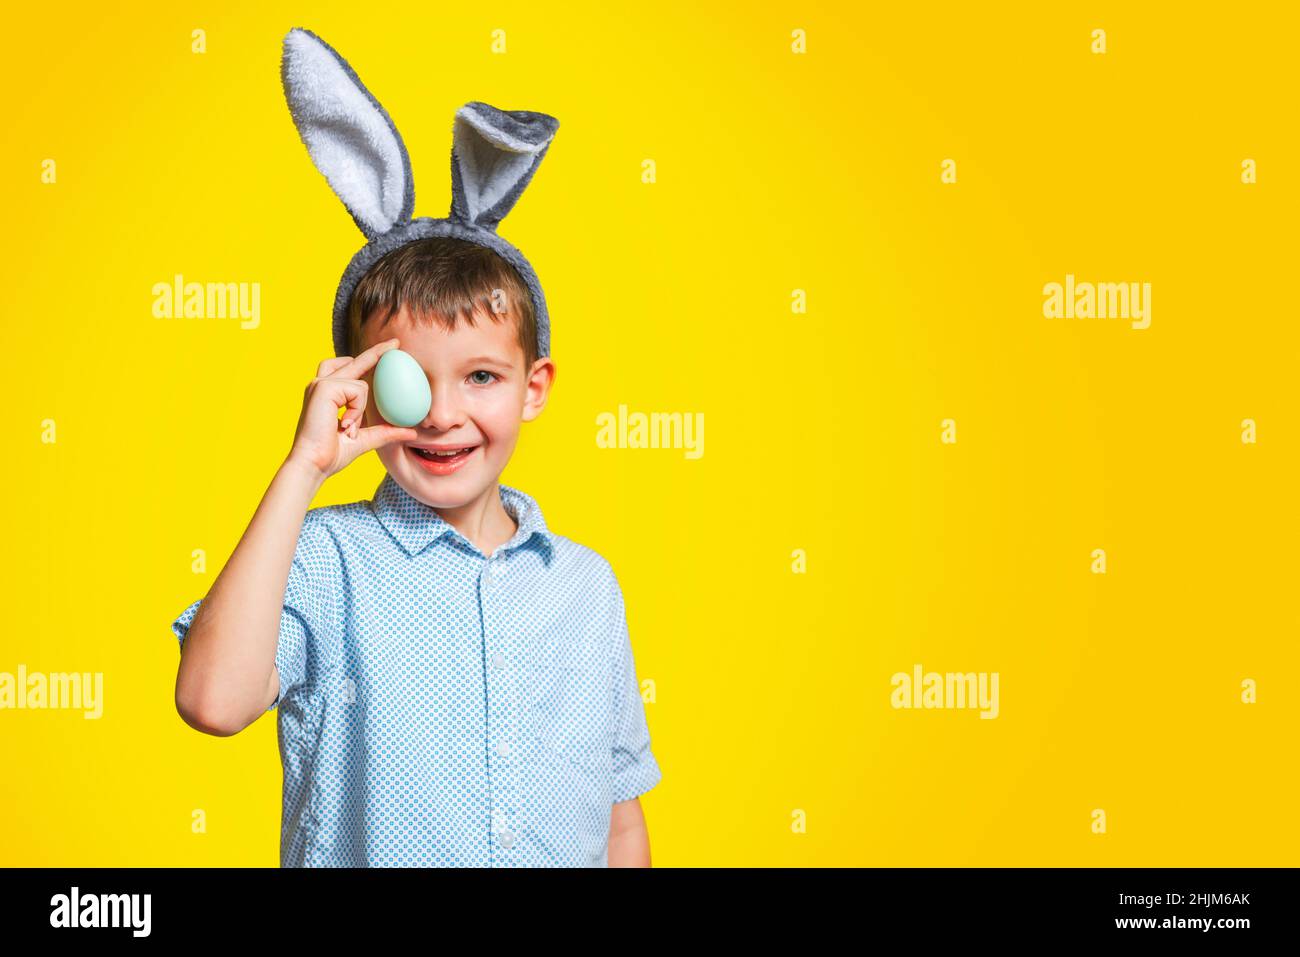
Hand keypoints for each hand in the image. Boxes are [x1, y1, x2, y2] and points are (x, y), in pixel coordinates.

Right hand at [286, 338, 419, 479]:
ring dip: (360, 408)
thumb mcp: (364, 440)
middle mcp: (321, 384)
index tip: (388, 350)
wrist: (312, 464)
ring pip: (360, 383)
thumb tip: (411, 431)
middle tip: (397, 343)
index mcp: (327, 394)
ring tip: (347, 427)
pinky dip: (356, 410)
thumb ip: (385, 432)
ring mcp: (320, 384)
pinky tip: (343, 424)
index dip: (369, 358)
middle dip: (376, 352)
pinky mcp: (323, 387)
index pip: (349, 369)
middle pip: (353, 360)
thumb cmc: (331, 455)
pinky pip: (357, 391)